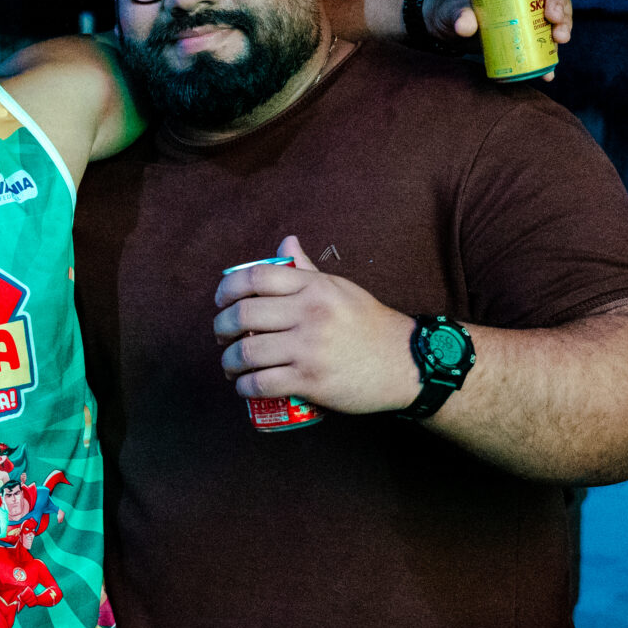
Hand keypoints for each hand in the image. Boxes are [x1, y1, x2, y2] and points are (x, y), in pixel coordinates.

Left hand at [212, 236, 421, 414]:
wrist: (407, 363)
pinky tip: (243, 386)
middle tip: (222, 337)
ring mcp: (309, 347)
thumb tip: (286, 240)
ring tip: (230, 366)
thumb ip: (308, 269)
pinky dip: (244, 387)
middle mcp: (310, 313)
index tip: (221, 302)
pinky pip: (261, 383)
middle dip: (222, 327)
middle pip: (244, 313)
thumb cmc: (369, 325)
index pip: (256, 277)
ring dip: (228, 362)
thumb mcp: (340, 288)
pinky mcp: (311, 380)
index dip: (228, 289)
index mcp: (314, 287)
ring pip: (247, 352)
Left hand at [424, 0, 572, 69]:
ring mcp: (534, 3)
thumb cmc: (451, 6)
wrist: (449, 28)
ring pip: (560, 6)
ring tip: (559, 38)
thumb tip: (465, 26)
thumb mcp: (451, 8)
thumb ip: (457, 15)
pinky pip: (549, 37)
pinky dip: (550, 54)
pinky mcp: (533, 27)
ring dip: (565, 22)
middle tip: (553, 16)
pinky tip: (549, 69)